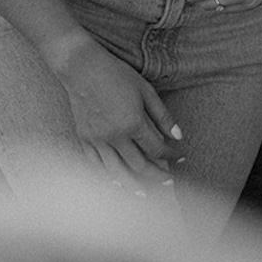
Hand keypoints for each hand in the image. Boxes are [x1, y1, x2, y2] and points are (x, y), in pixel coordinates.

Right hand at [56, 40, 183, 186]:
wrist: (81, 67)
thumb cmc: (116, 74)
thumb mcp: (145, 90)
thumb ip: (162, 116)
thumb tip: (179, 136)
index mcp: (133, 122)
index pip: (157, 148)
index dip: (171, 155)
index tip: (179, 156)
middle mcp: (115, 136)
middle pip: (139, 166)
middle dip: (156, 175)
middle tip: (168, 181)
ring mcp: (97, 140)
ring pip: (117, 172)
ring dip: (133, 186)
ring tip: (144, 194)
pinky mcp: (84, 139)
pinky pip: (96, 165)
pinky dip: (108, 176)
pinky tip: (117, 182)